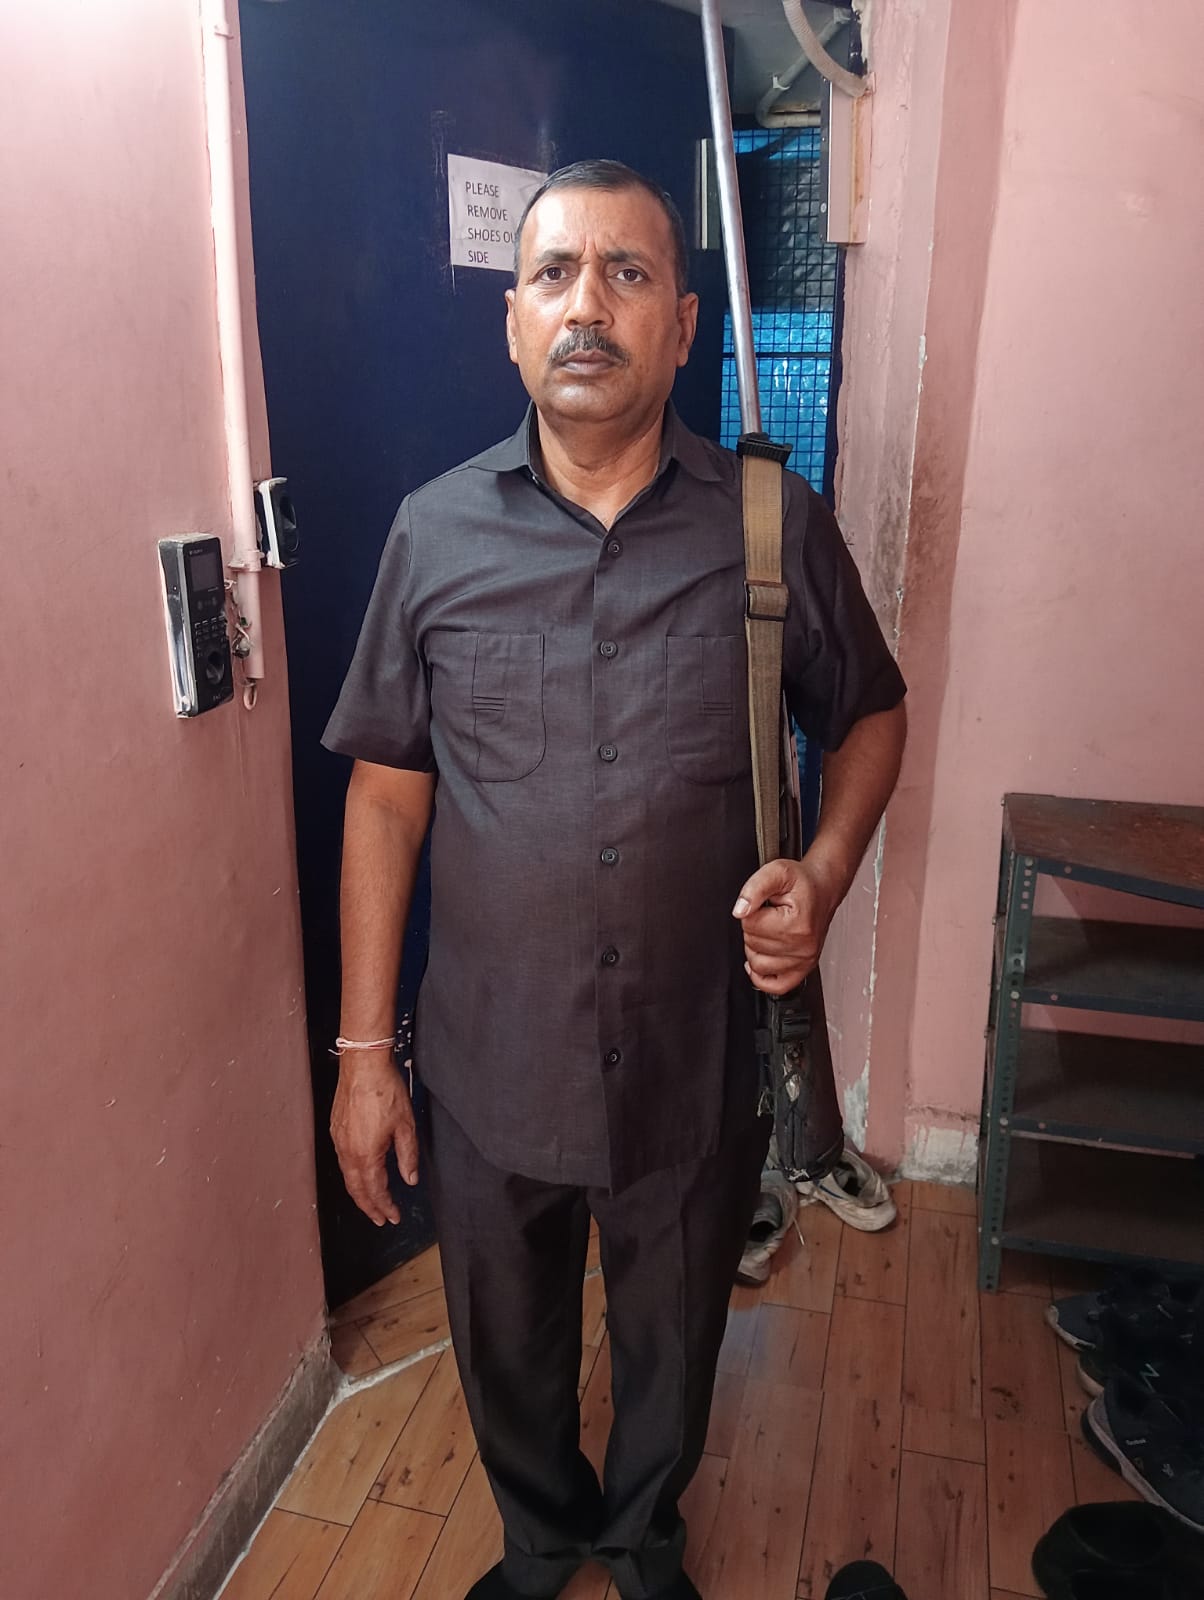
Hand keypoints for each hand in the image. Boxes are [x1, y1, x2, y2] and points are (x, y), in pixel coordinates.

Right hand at [330, 1055, 418, 1225]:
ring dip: (360, 1192)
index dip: (385, 1207)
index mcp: (366, 1155)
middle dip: (369, 1207)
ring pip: (347, 1176)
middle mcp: (348, 1152)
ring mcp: (339, 1140)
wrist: (363, 1065)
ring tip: (372, 1202)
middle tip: (381, 1219)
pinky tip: (360, 1173)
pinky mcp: (335, 1129)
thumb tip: (409, 1180)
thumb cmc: (385, 1091)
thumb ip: (407, 1156)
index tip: (393, 1217)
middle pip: (357, 1190)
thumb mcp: (406, 1126)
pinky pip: (342, 1160)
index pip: (375, 1191)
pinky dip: (352, 1174)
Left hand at [731, 851, 847, 994]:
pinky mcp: (802, 970)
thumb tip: (740, 910)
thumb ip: (754, 888)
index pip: (750, 925)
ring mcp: (804, 961)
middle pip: (752, 945)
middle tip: (771, 915)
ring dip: (756, 948)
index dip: (751, 910)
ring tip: (771, 930)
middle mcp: (803, 947)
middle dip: (754, 927)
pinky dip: (762, 975)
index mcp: (797, 924)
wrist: (822, 889)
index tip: (766, 904)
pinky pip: (774, 986)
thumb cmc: (802, 883)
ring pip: (757, 965)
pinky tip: (763, 957)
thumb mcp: (777, 872)